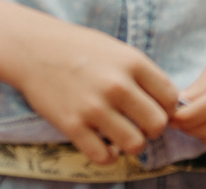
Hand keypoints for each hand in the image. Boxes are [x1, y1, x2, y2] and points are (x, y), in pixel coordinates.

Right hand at [4, 19, 178, 164]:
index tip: (155, 108)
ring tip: (122, 135)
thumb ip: (142, 75)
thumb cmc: (81, 48)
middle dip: (153, 129)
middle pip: (157, 124)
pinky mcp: (72, 126)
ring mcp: (94, 107)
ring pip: (135, 144)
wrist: (35, 49)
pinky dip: (108, 156)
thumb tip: (167, 103)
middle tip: (140, 125)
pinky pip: (103, 156)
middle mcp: (117, 85)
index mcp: (133, 62)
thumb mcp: (119, 50)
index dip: (167, 108)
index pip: (171, 97)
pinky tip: (104, 144)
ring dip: (132, 144)